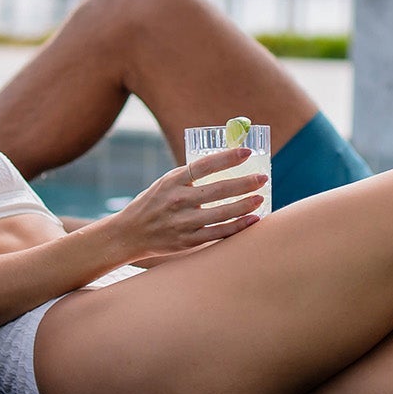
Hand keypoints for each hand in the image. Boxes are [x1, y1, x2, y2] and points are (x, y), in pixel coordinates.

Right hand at [103, 147, 266, 258]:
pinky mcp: (188, 241)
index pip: (204, 165)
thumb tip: (226, 163)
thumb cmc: (153, 204)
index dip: (227, 158)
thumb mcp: (166, 183)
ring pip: (222, 214)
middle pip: (218, 190)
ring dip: (245, 205)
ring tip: (261, 197)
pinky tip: (253, 219)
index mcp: (172, 181)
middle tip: (263, 178)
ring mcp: (183, 222)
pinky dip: (239, 226)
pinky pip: (219, 233)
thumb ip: (190, 177)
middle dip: (245, 183)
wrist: (129, 234)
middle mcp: (177, 201)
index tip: (247, 152)